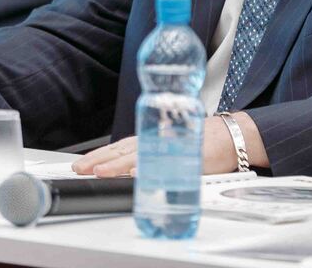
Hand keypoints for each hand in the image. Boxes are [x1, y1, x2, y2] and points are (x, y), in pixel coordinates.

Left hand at [72, 113, 265, 176]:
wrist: (229, 136)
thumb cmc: (199, 141)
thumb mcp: (170, 147)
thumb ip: (150, 155)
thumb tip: (129, 171)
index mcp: (150, 139)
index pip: (119, 147)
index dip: (100, 155)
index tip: (82, 164)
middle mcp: (156, 141)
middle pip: (122, 150)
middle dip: (100, 161)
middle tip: (81, 169)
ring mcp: (169, 148)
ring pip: (138, 156)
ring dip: (118, 165)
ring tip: (101, 172)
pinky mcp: (185, 155)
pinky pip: (166, 163)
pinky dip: (150, 168)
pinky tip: (137, 174)